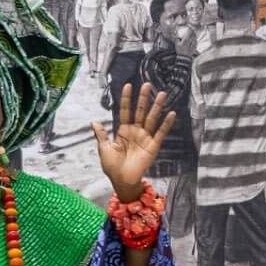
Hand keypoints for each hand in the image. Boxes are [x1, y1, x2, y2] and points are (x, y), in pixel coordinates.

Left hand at [91, 82, 175, 202]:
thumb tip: (94, 121)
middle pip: (140, 111)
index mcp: (123, 131)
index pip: (125, 111)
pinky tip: (171, 113)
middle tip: (147, 84)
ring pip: (151, 119)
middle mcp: (135, 132)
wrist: (121, 181)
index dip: (126, 99)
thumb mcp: (104, 149)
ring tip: (162, 94)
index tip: (128, 86)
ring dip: (157, 106)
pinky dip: (166, 124)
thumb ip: (101, 134)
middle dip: (143, 98)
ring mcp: (145, 138)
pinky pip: (161, 133)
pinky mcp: (153, 146)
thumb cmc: (112, 166)